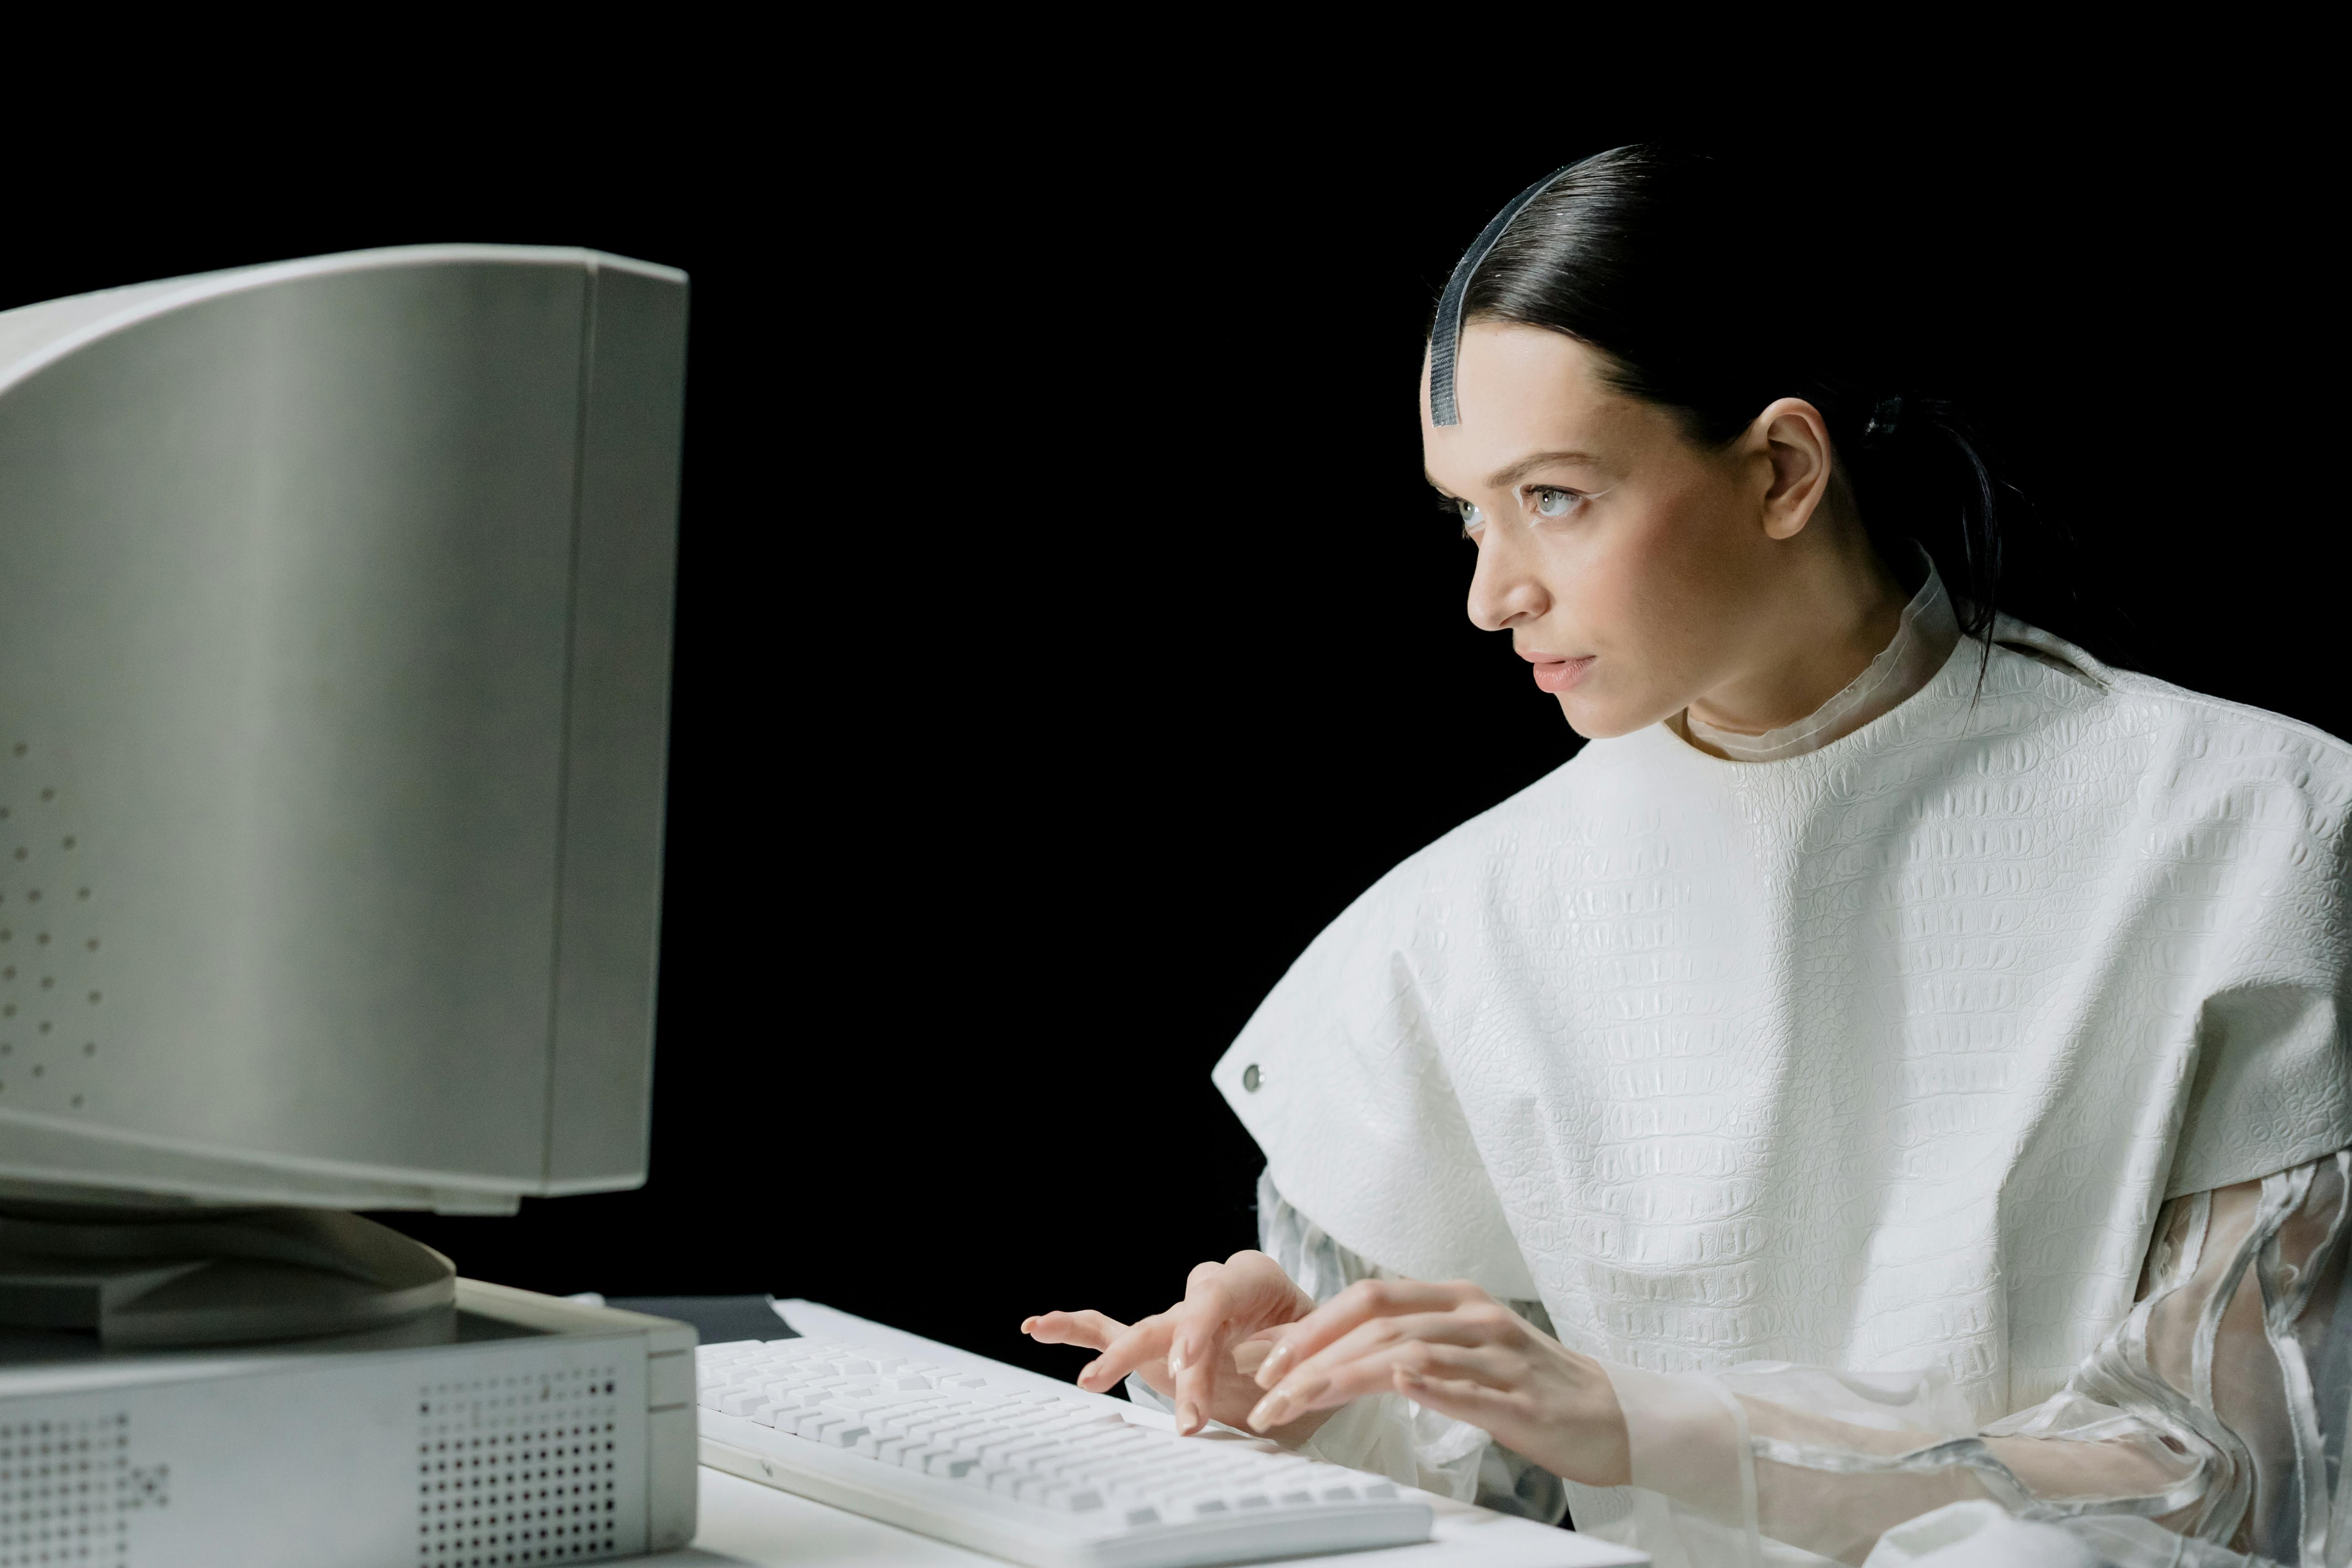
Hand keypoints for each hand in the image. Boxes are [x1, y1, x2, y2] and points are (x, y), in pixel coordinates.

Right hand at [1023, 1250, 1330, 1439]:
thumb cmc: (1319, 1349)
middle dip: (1180, 1366)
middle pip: (1183, 1320)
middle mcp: (1211, 1294)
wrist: (1314, 1356)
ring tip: (1090, 1382)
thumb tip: (1271, 1378)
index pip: (1220, 1293)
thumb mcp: (1320, 1352)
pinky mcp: (1157, 1344)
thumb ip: (1297, 1361)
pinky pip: (1110, 1328)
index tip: (1192, 1361)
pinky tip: (1037, 1326)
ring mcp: (1179, 1318)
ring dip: (1123, 1362)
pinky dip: (1074, 1328)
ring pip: (1145, 1329)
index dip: (1202, 1324)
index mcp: (1256, 1281)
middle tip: (1186, 1414)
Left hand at [1240, 1278, 1631, 1487]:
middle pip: (1378, 1323)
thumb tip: (1330, 1354)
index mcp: (1456, 1301)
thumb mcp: (1463, 1352)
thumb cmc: (1529, 1387)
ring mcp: (1501, 1356)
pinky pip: (1471, 1388)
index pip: (1369, 1299)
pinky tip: (1398, 1386)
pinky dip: (1430, 1385)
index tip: (1266, 1357)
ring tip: (1300, 1403)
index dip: (1312, 1325)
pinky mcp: (1524, 1400)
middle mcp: (1476, 1317)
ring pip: (1411, 1353)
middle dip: (1313, 1355)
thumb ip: (1406, 1345)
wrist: (1614, 1416)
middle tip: (1269, 1390)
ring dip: (1345, 1378)